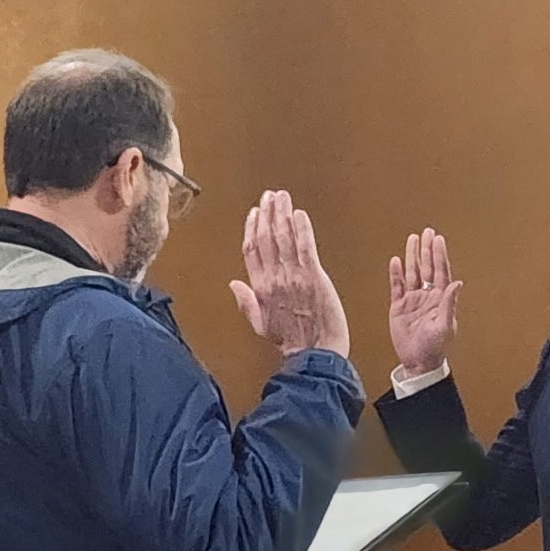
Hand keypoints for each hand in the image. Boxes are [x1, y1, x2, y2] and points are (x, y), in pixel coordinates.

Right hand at [230, 191, 349, 358]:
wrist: (316, 354)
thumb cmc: (292, 343)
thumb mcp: (261, 325)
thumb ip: (246, 302)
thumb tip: (233, 284)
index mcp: (261, 289)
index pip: (252, 251)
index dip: (252, 229)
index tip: (254, 213)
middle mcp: (275, 279)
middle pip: (267, 239)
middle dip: (267, 214)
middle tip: (269, 196)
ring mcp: (294, 276)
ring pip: (284, 238)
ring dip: (282, 214)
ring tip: (282, 197)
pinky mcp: (314, 277)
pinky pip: (306, 247)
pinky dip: (302, 229)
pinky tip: (299, 214)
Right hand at [389, 228, 462, 376]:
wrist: (417, 361)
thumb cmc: (434, 347)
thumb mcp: (444, 326)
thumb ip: (449, 303)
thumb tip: (457, 283)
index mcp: (440, 299)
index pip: (440, 272)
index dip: (439, 255)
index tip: (438, 239)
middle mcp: (427, 296)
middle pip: (427, 267)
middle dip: (427, 249)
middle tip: (427, 232)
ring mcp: (413, 300)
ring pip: (412, 273)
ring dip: (412, 256)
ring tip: (412, 239)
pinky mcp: (399, 306)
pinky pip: (397, 286)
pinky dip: (396, 274)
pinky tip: (396, 261)